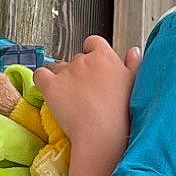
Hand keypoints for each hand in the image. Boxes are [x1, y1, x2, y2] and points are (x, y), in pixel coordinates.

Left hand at [33, 36, 140, 170]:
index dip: (91, 53)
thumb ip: (133, 64)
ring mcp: (66, 72)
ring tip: (69, 98)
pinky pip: (39, 75)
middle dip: (78, 72)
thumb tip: (133, 51)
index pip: (93, 42)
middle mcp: (84, 60)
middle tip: (84, 93)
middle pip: (75, 59)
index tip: (93, 67)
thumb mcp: (135, 84)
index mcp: (105, 57)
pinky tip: (49, 93)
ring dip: (61, 79)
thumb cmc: (123, 113)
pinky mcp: (51, 86)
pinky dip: (42, 81)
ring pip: (57, 68)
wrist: (103, 133)